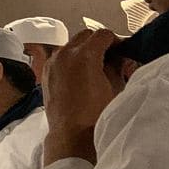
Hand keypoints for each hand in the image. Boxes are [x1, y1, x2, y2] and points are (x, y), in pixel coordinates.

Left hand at [42, 28, 118, 164]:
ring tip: (95, 66)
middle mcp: (64, 54)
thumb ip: (118, 65)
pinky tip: (80, 74)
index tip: (121, 50)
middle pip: (85, 36)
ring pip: (71, 45)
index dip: (116, 41)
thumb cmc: (96, 113)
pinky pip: (60, 57)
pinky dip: (71, 60)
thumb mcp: (115, 85)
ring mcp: (52, 63)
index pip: (103, 34)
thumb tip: (119, 57)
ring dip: (83, 50)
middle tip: (110, 56)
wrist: (72, 133)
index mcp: (84, 54)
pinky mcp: (46, 73)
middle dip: (98, 43)